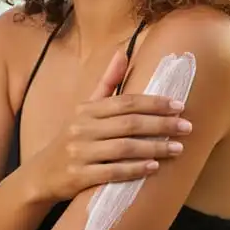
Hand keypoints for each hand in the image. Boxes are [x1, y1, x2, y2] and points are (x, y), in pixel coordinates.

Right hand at [25, 50, 191, 202]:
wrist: (42, 174)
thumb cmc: (72, 138)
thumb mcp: (85, 109)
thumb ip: (106, 83)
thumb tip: (123, 53)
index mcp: (86, 110)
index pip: (125, 102)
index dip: (154, 103)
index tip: (179, 105)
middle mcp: (81, 129)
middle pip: (128, 124)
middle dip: (161, 124)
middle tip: (187, 127)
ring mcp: (79, 153)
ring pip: (123, 148)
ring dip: (154, 148)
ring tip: (178, 149)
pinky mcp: (79, 177)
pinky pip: (112, 172)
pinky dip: (135, 169)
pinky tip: (154, 168)